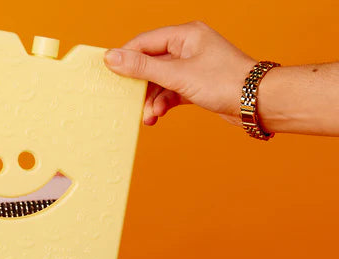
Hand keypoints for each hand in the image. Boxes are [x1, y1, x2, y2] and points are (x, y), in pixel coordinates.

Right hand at [104, 21, 254, 126]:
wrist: (256, 102)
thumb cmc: (224, 82)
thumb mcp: (177, 75)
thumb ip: (143, 68)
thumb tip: (112, 57)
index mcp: (185, 34)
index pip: (145, 42)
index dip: (126, 58)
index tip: (109, 75)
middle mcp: (188, 47)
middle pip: (151, 64)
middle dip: (140, 87)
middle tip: (128, 102)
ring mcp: (193, 67)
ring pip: (160, 82)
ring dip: (151, 100)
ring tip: (148, 117)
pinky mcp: (196, 85)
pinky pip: (171, 92)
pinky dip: (163, 104)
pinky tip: (158, 116)